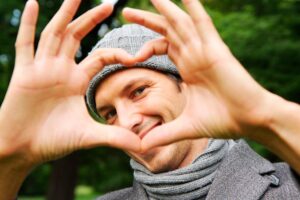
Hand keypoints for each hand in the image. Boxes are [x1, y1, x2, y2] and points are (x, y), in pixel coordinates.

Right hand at [0, 0, 140, 167]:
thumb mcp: (90, 136)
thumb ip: (116, 137)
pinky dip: (27, 25)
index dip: (117, 53)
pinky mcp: (24, 74)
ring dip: (64, 14)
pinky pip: (25, 45)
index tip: (135, 55)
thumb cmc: (54, 141)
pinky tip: (32, 4)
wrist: (24, 150)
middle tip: (109, 4)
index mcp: (78, 80)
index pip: (101, 57)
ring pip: (54, 34)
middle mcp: (61, 70)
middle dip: (91, 20)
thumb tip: (144, 146)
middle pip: (78, 37)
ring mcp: (42, 69)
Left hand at [123, 0, 271, 149]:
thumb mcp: (186, 126)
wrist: (249, 120)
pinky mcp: (216, 49)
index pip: (162, 49)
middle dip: (147, 21)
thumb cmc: (223, 120)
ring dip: (165, 8)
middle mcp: (194, 56)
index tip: (130, 57)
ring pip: (181, 23)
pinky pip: (203, 23)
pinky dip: (194, 8)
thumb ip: (164, 134)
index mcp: (187, 68)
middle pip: (167, 32)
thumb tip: (142, 146)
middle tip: (126, 11)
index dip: (145, 48)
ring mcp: (205, 51)